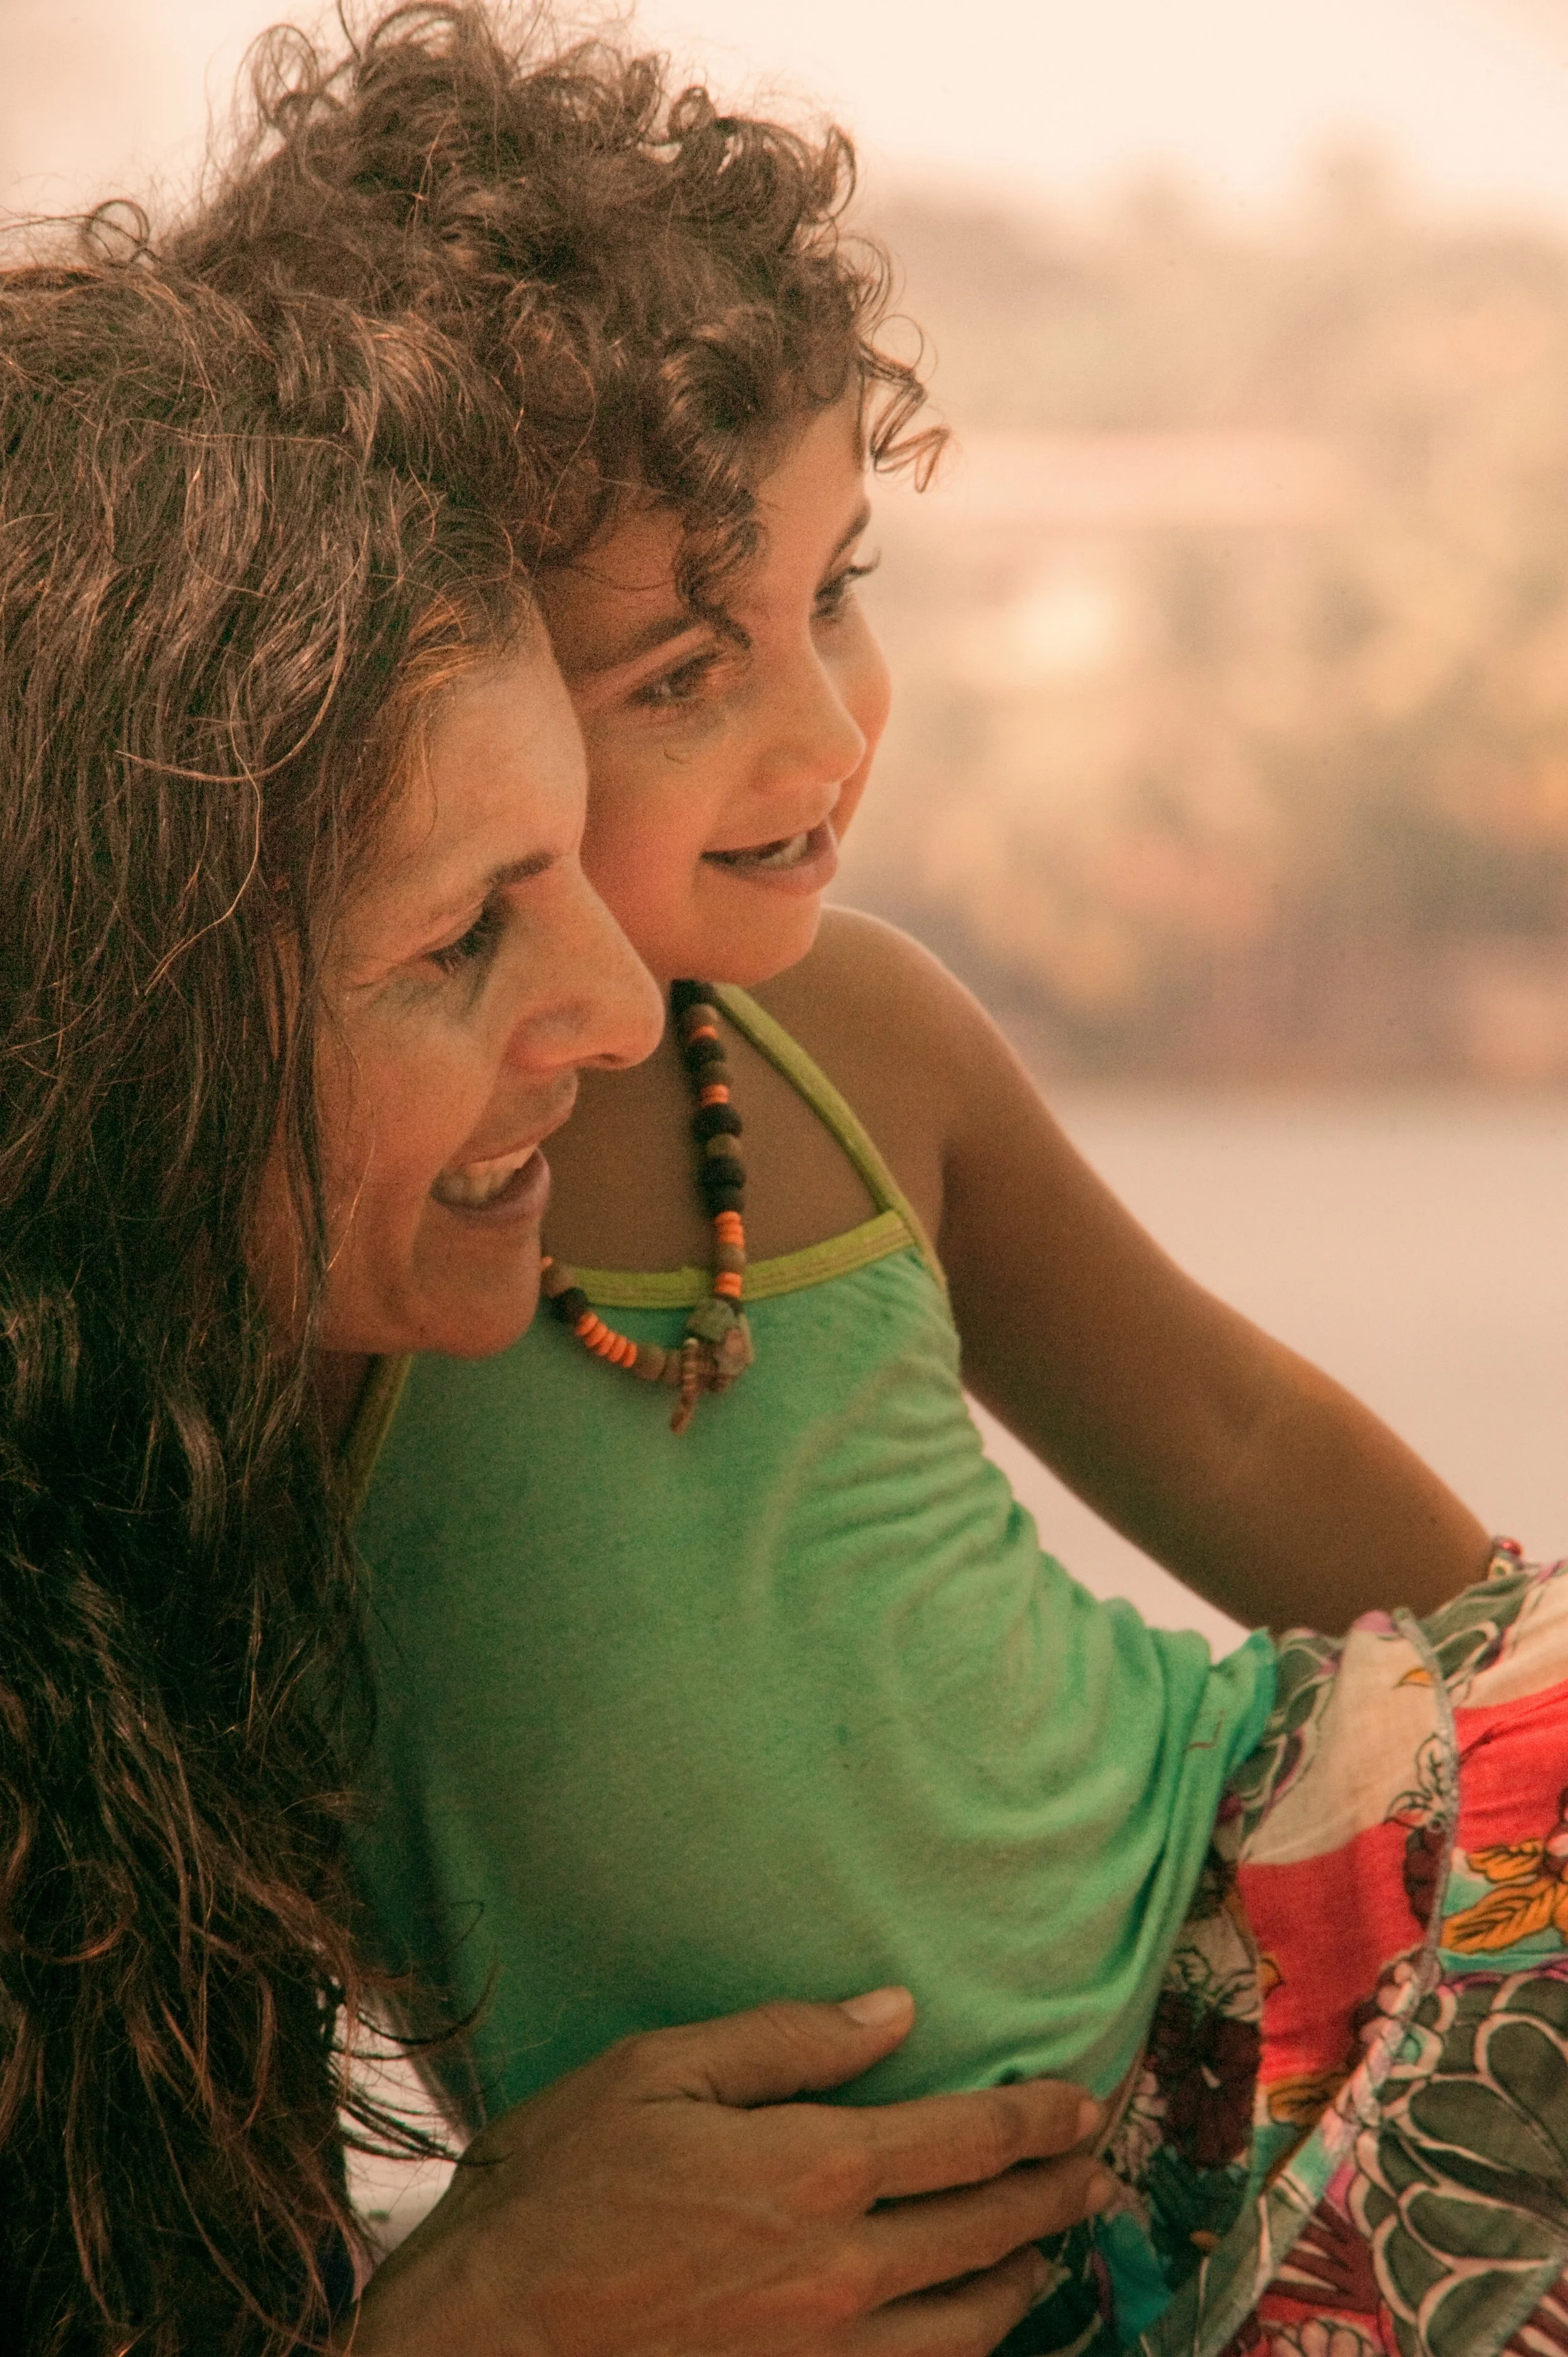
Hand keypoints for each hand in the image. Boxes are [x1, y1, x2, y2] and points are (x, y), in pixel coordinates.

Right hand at [347, 1986, 1109, 2355]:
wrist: (486, 2334)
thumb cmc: (559, 2187)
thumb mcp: (657, 2071)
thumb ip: (786, 2041)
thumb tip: (893, 2013)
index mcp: (812, 2170)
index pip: (967, 2140)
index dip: (1036, 2118)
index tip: (1084, 2103)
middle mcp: (841, 2273)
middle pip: (987, 2232)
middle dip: (1054, 2196)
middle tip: (1096, 2173)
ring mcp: (822, 2355)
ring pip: (968, 2328)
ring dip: (1022, 2282)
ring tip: (1047, 2252)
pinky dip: (959, 2353)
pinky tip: (965, 2333)